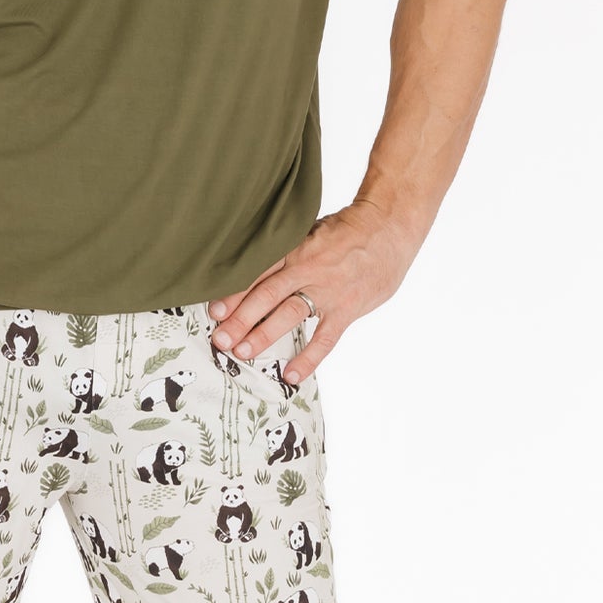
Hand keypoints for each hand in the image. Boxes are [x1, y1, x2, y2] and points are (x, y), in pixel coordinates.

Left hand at [204, 200, 418, 385]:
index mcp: (294, 249)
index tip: (214, 310)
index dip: (234, 293)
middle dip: (240, 318)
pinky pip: (325, 338)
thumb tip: (254, 266)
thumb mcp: (310, 230)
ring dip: (263, 335)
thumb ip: (286, 250)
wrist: (388, 227)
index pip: (257, 273)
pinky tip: (291, 375)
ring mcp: (327, 291)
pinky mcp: (347, 309)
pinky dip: (308, 358)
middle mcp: (306, 270)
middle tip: (219, 338)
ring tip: (242, 352)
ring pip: (288, 315)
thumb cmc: (346, 229)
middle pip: (266, 296)